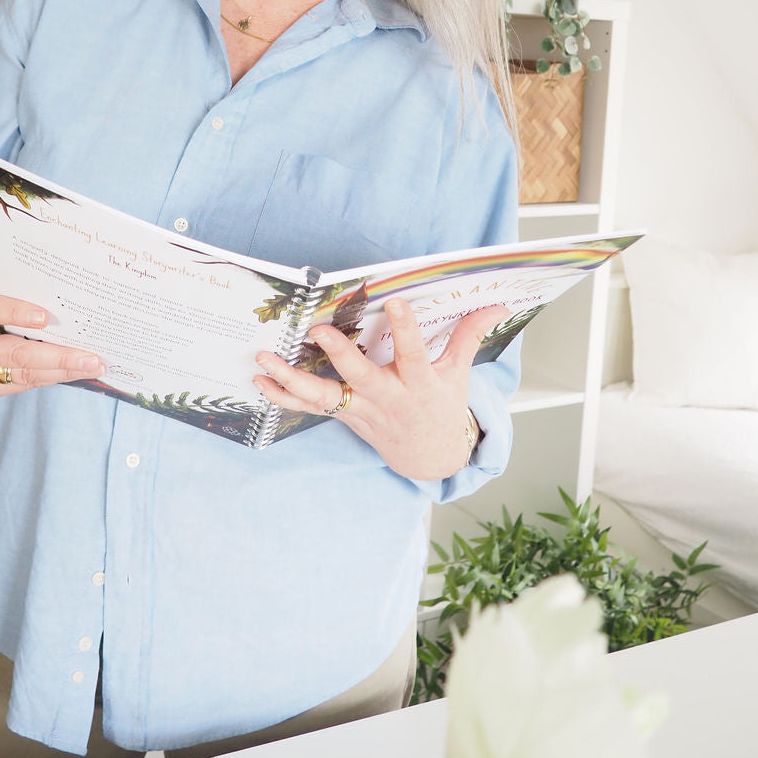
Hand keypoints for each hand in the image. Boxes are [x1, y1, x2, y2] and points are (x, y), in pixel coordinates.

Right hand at [0, 249, 105, 397]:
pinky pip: (21, 384)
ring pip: (22, 374)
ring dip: (62, 371)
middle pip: (14, 353)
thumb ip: (18, 300)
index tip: (45, 317)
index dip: (17, 313)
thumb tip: (67, 310)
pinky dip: (49, 377)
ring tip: (91, 367)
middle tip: (91, 357)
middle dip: (59, 357)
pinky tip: (72, 372)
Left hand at [253, 298, 508, 479]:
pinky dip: (282, 397)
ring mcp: (360, 410)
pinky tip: (259, 380)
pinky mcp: (342, 417)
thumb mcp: (458, 373)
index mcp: (418, 384)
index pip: (413, 354)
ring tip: (263, 358)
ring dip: (290, 378)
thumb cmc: (441, 406)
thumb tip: (498, 302)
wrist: (427, 456)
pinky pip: (308, 409)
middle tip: (317, 330)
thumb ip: (469, 335)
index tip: (395, 301)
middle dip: (338, 354)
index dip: (406, 328)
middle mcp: (386, 398)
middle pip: (359, 377)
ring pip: (322, 397)